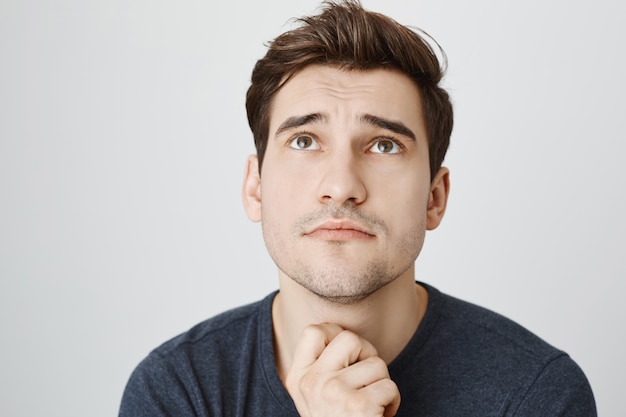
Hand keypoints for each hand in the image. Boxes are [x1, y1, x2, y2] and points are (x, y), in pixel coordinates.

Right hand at [285, 323, 400, 416]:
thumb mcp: (317, 395)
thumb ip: (322, 366)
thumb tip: (340, 331)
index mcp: (297, 379)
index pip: (314, 331)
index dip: (336, 334)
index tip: (347, 355)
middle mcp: (310, 383)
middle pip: (349, 338)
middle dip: (367, 356)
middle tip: (365, 381)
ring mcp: (332, 393)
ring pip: (376, 362)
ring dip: (382, 384)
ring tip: (370, 405)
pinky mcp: (358, 406)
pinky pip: (390, 386)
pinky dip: (392, 402)